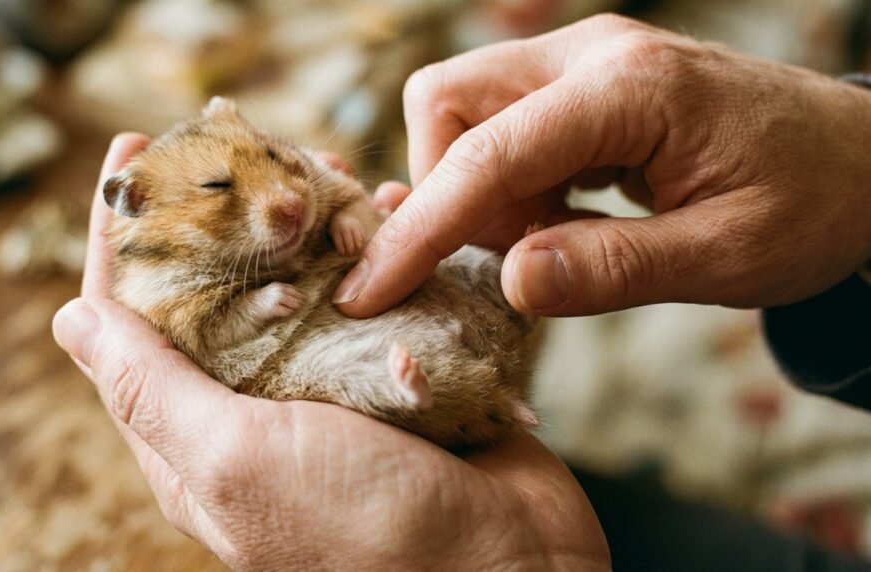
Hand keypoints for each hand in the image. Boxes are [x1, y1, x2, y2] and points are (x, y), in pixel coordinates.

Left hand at [52, 134, 608, 569]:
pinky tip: (389, 208)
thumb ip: (155, 391)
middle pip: (219, 291)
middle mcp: (258, 409)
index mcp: (198, 440)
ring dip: (306, 220)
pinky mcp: (394, 373)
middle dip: (225, 214)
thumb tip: (71, 321)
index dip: (125, 239)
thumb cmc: (365, 531)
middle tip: (246, 148)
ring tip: (324, 167)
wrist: (510, 568)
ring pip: (300, 283)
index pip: (133, 326)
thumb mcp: (239, 460)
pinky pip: (373, 293)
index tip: (133, 158)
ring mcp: (330, 388)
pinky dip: (377, 246)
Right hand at [334, 14, 870, 317]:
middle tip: (510, 253)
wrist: (860, 160)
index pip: (487, 154)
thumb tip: (511, 284)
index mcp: (630, 89)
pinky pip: (500, 126)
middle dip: (445, 191)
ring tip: (548, 239)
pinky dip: (503, 185)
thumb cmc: (811, 203)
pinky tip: (558, 220)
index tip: (370, 292)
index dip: (420, 230)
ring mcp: (583, 62)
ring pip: (463, 111)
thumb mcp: (728, 255)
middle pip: (447, 100)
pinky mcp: (580, 86)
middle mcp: (591, 55)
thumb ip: (615, 269)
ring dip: (476, 191)